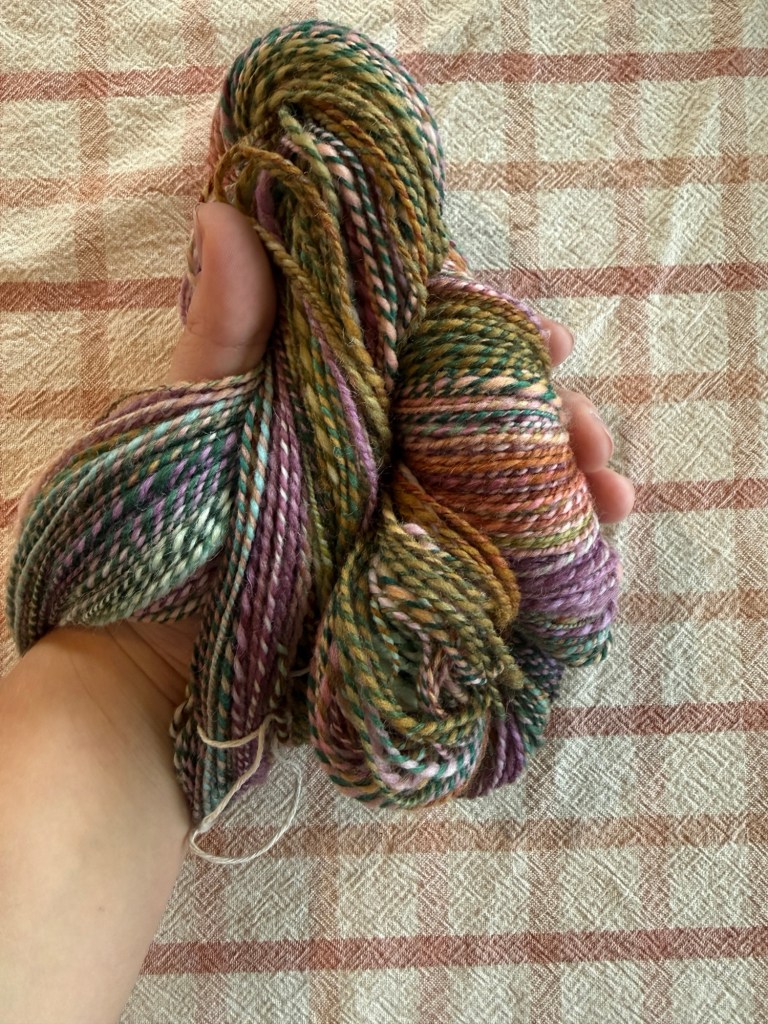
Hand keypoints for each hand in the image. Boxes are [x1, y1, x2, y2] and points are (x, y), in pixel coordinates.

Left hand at [117, 201, 634, 710]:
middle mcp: (387, 444)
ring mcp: (410, 508)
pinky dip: (561, 535)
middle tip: (586, 425)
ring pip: (509, 475)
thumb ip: (225, 332)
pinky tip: (605, 530)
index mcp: (344, 394)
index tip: (545, 335)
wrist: (165, 655)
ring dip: (571, 472)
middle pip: (489, 410)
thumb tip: (225, 212)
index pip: (433, 342)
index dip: (495, 333)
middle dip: (550, 411)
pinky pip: (506, 544)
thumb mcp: (202, 420)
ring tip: (611, 488)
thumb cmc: (175, 528)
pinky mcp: (423, 570)